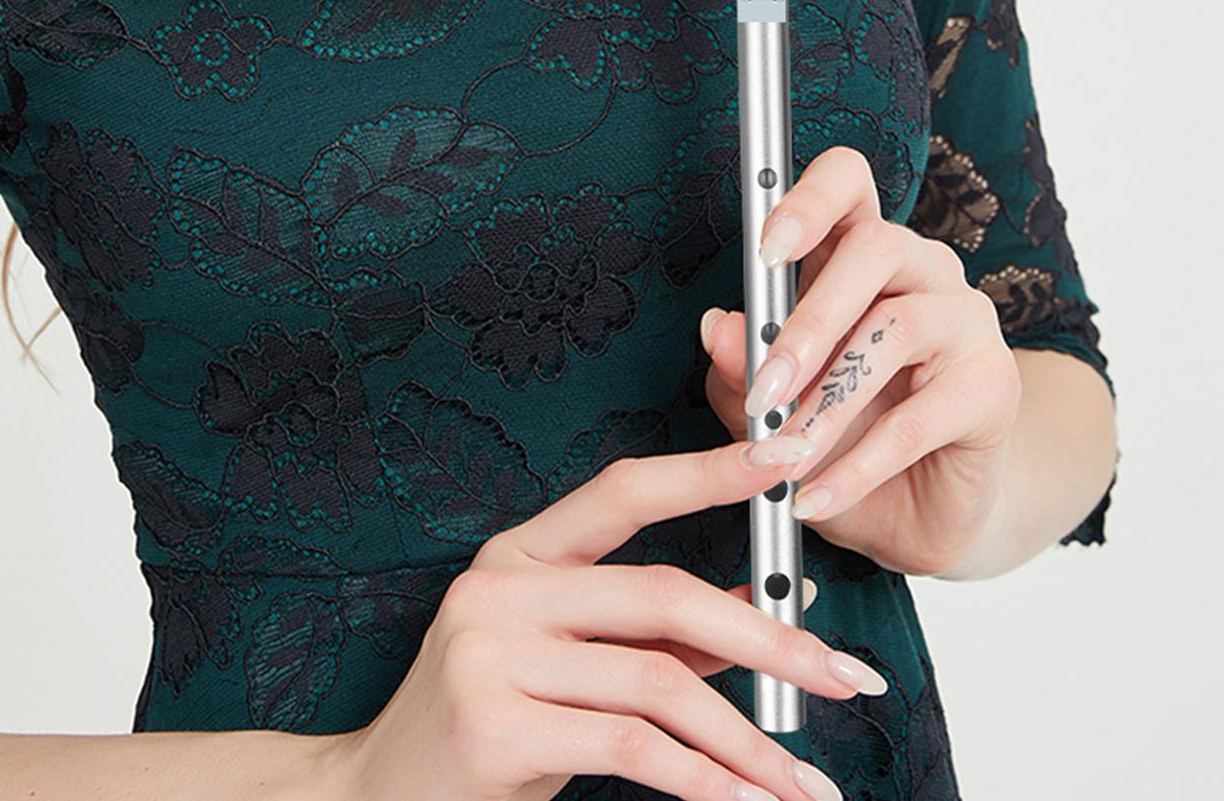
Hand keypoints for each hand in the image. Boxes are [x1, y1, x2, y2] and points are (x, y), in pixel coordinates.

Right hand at [328, 437, 889, 800]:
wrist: (378, 799)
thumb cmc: (487, 728)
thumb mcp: (569, 668)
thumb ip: (660, 639)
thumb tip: (774, 614)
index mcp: (518, 553)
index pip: (625, 491)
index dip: (709, 470)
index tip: (786, 458)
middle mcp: (499, 587)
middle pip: (664, 593)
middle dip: (769, 639)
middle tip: (845, 676)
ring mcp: (489, 653)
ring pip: (660, 681)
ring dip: (749, 738)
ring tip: (807, 783)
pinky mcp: (493, 727)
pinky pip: (632, 749)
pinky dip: (703, 781)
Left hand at [700, 145, 1023, 577]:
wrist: (919, 511)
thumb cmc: (841, 433)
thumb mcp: (773, 400)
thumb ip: (741, 361)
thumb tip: (715, 326)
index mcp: (861, 251)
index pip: (848, 182)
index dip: (811, 199)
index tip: (767, 246)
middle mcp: (921, 269)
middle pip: (876, 246)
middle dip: (809, 320)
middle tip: (765, 386)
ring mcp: (966, 320)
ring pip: (897, 328)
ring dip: (829, 401)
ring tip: (785, 454)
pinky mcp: (995, 386)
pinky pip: (919, 420)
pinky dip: (857, 467)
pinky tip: (816, 498)